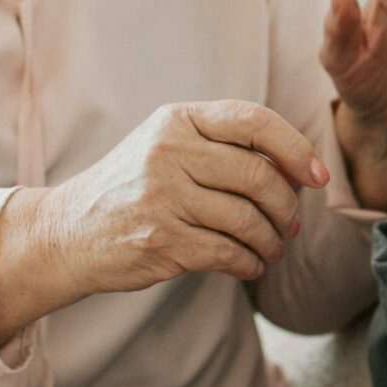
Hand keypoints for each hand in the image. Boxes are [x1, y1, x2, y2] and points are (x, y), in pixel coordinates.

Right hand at [0, 101, 328, 343]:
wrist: (67, 232)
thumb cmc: (133, 188)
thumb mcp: (167, 147)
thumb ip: (222, 147)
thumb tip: (297, 168)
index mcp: (178, 121)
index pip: (254, 120)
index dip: (296, 148)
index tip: (318, 176)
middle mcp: (169, 153)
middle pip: (259, 177)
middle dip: (287, 207)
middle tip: (290, 224)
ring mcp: (163, 197)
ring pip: (249, 220)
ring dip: (272, 241)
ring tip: (272, 248)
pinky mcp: (161, 241)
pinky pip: (229, 254)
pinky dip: (250, 263)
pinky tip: (251, 265)